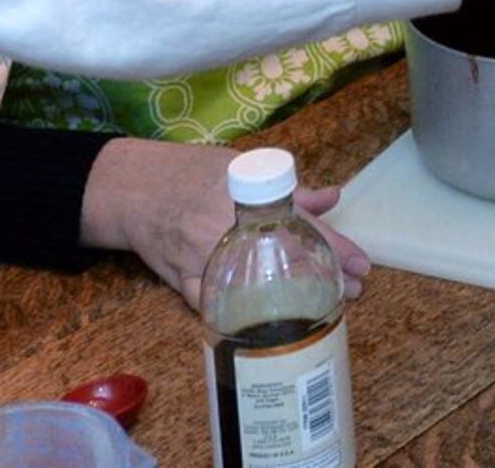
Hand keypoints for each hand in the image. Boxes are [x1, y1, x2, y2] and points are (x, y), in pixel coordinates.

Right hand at [81, 138, 371, 305]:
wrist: (132, 190)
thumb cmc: (190, 172)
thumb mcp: (239, 166)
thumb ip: (289, 187)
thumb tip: (333, 196)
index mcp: (245, 197)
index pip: (302, 225)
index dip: (336, 248)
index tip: (362, 265)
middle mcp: (227, 230)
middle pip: (286, 260)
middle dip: (324, 279)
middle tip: (354, 292)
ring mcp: (203, 259)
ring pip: (253, 291)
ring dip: (290, 303)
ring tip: (321, 310)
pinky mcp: (184, 282)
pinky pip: (215, 307)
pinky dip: (240, 317)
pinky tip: (264, 326)